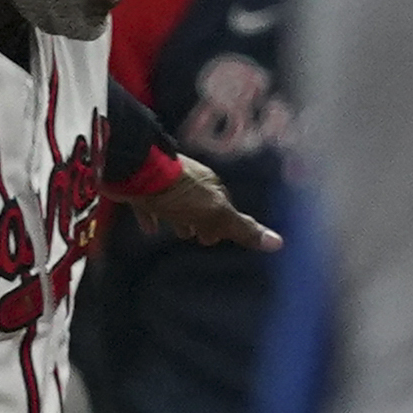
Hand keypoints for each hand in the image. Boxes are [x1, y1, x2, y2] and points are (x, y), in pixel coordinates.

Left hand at [135, 153, 282, 252]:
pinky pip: (149, 205)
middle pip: (201, 204)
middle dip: (202, 220)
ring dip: (179, 217)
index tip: (219, 239)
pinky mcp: (140, 187)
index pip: (224, 206)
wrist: (133, 170)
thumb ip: (241, 228)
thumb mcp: (214, 213)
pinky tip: (148, 228)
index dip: (224, 223)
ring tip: (177, 232)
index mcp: (211, 186)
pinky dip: (152, 217)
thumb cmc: (177, 193)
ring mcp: (164, 184)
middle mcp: (190, 182)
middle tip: (200, 239)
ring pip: (177, 204)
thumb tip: (278, 242)